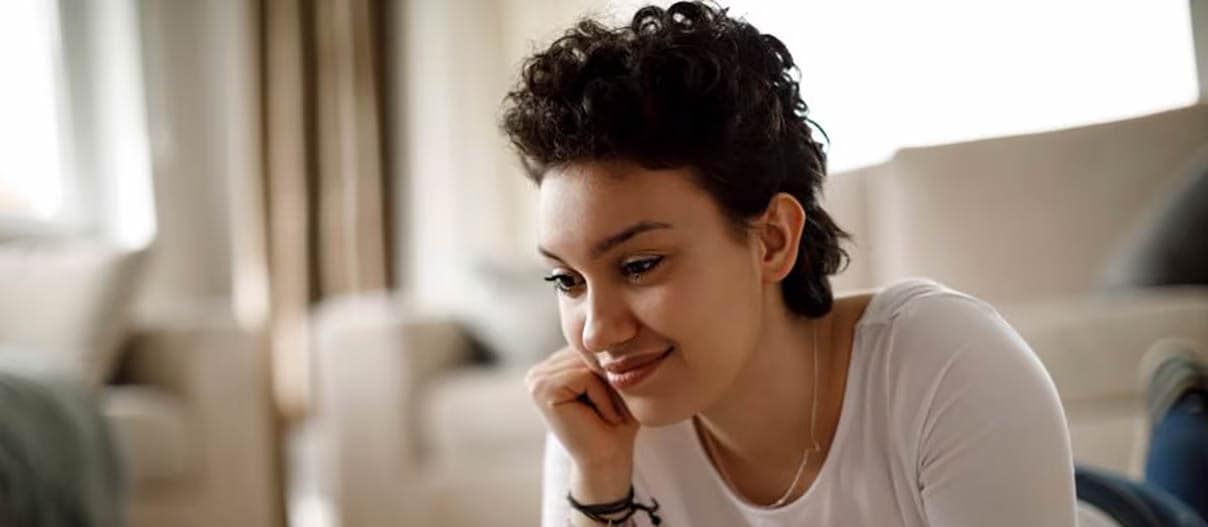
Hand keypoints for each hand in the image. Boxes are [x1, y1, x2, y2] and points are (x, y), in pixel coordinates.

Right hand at [525, 346, 639, 470]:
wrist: (608, 460)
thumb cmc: (616, 421)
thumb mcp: (611, 379)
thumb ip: (604, 355)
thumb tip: (609, 324)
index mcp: (551, 366)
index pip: (588, 347)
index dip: (608, 371)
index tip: (610, 401)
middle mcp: (538, 371)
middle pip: (587, 353)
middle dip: (607, 380)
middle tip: (611, 410)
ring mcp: (535, 380)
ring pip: (587, 364)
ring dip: (606, 391)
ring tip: (605, 414)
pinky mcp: (541, 390)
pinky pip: (585, 376)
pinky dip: (602, 398)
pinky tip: (601, 417)